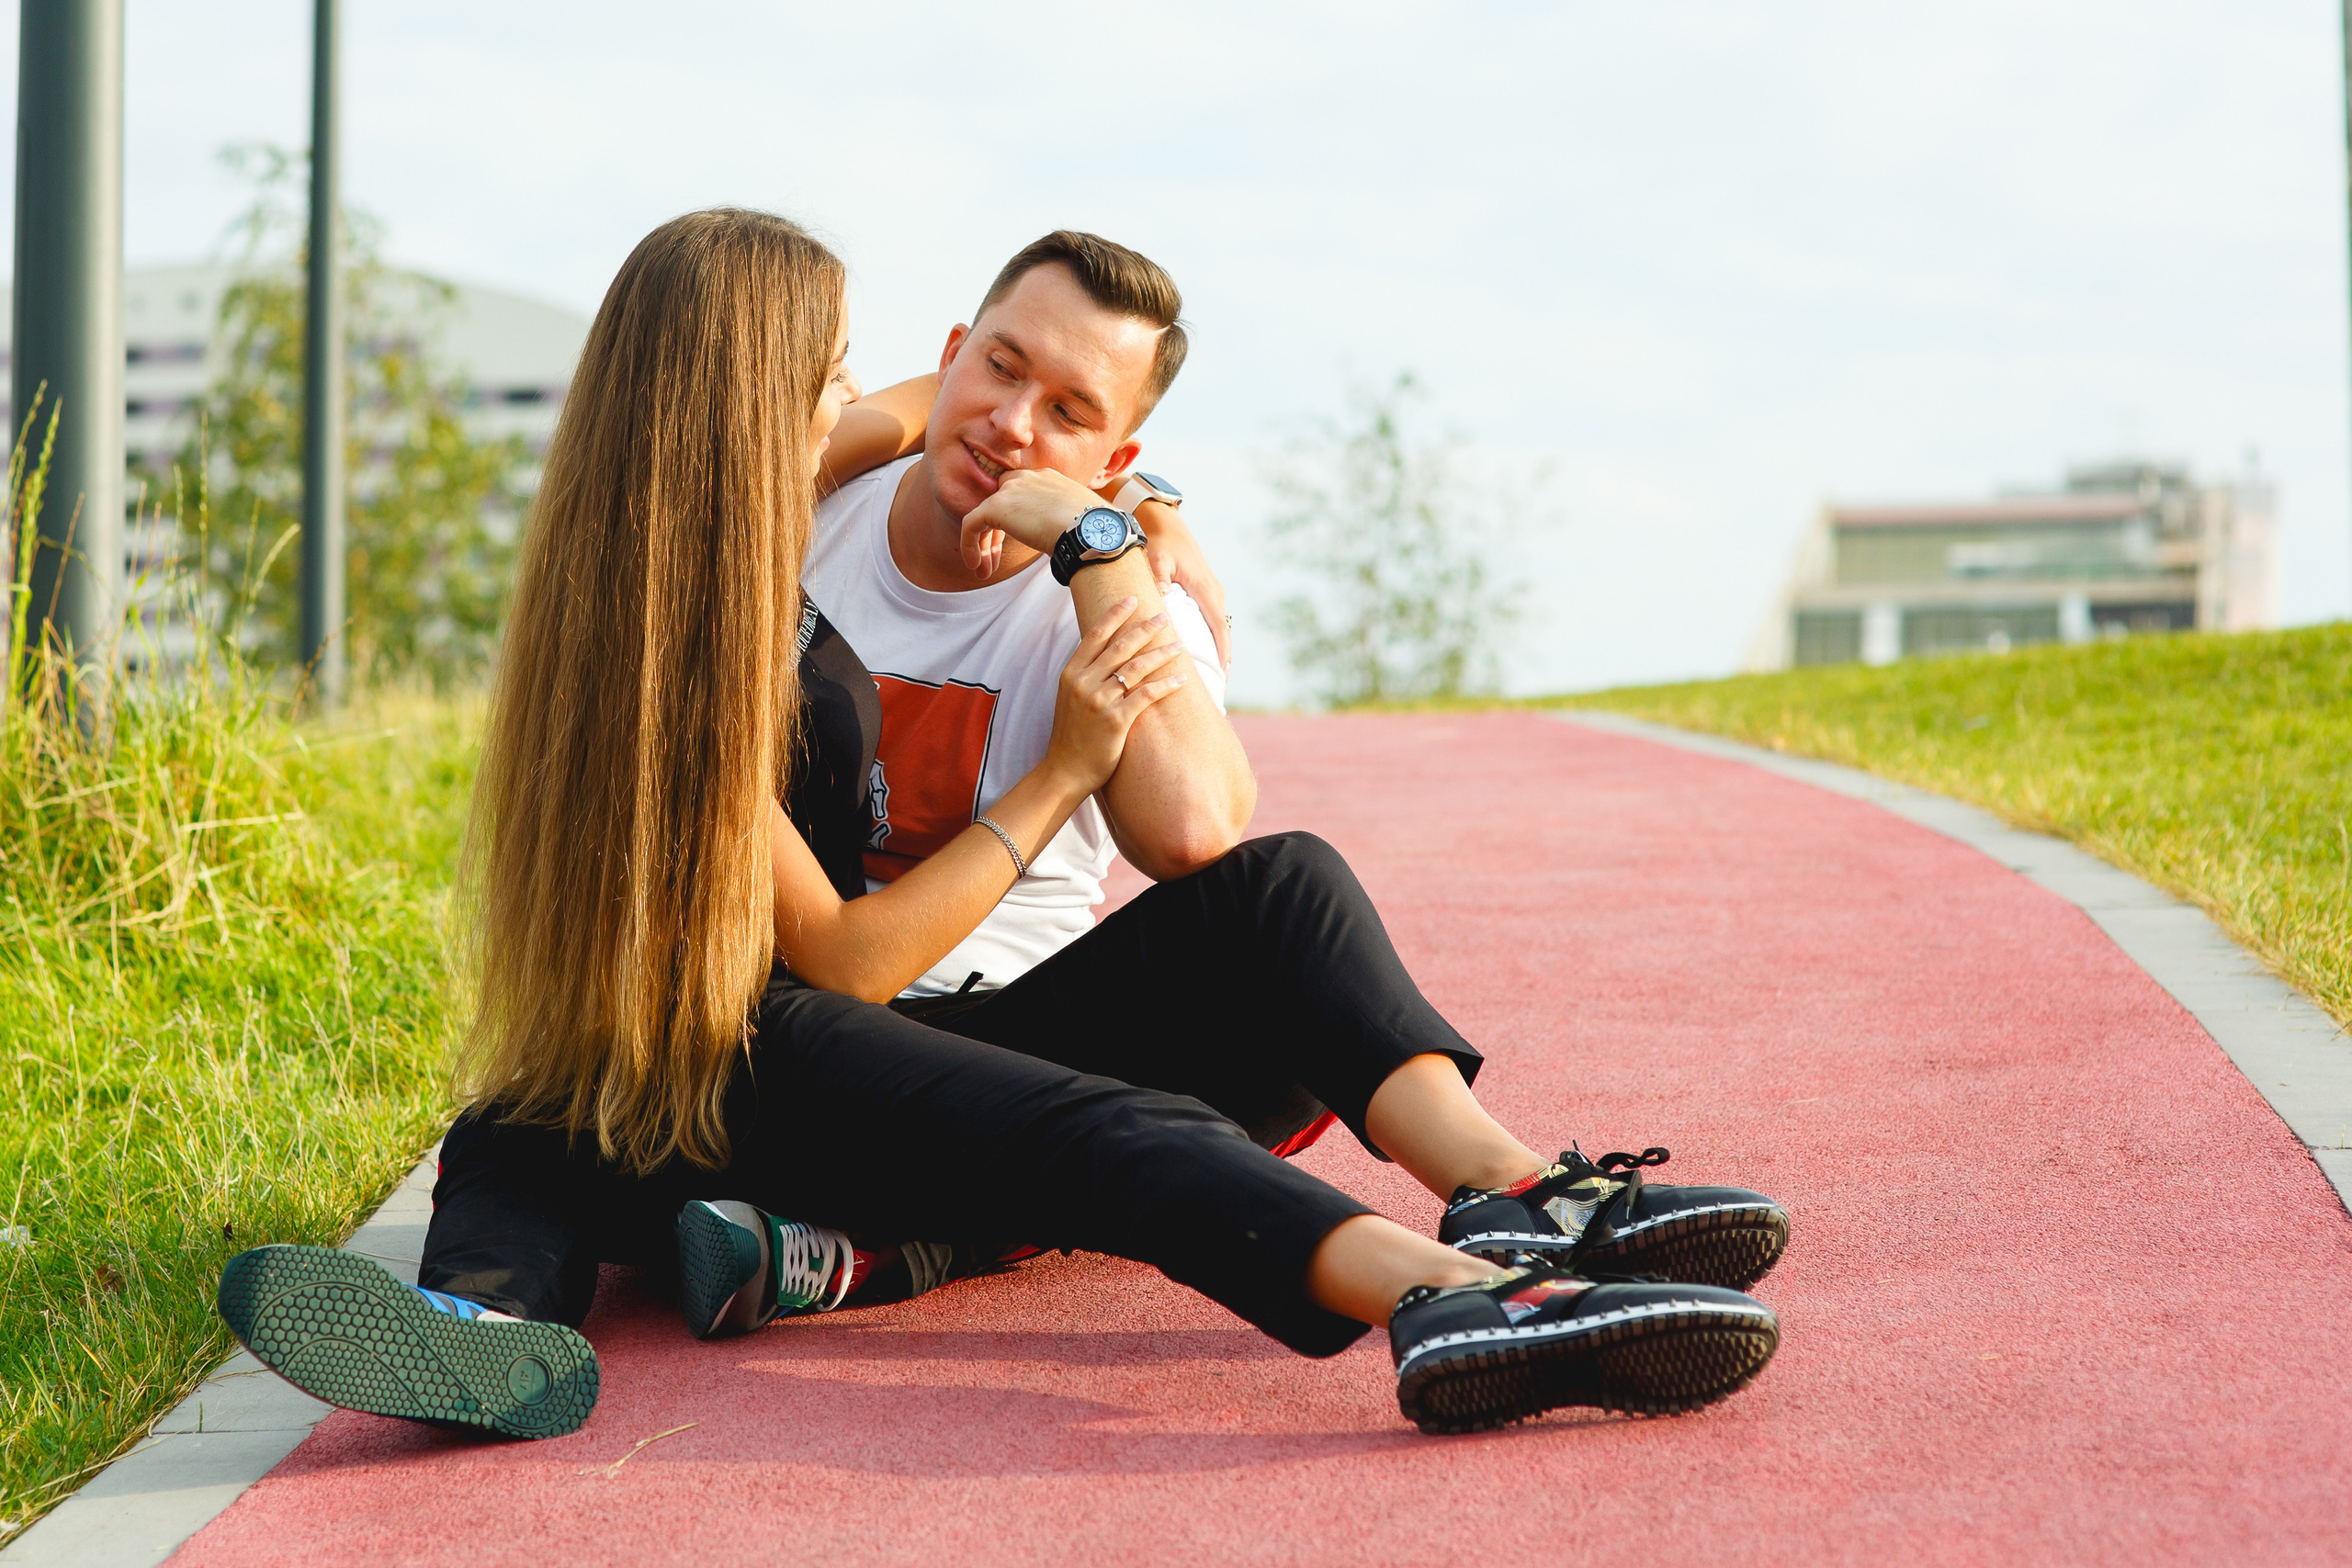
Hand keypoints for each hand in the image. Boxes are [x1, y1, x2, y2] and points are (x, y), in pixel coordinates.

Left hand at [960, 468, 1102, 577]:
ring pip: (984, 515)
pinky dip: (970, 546)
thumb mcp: (1080, 519)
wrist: (1090, 532)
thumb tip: (1071, 539)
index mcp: (1047, 478)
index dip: (1013, 520)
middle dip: (994, 534)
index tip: (1016, 543)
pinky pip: (971, 525)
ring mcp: (1011, 490)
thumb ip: (1065, 520)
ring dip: (983, 545)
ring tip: (984, 571)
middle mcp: (1027, 478)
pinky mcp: (996, 506)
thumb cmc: (1095, 532)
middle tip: (994, 561)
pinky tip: (976, 566)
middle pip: (999, 503)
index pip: (1019, 494)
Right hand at [1041, 597, 1189, 793]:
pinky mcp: (1116, 720)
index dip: (1115, 614)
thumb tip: (1106, 656)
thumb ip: (1085, 676)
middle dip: (1144, 628)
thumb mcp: (1069, 698)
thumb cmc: (1070, 736)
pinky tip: (1182, 679)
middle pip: (1120, 646)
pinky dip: (1166, 685)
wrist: (1065, 770)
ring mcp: (1099, 701)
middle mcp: (1084, 683)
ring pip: (1136, 668)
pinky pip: (1146, 695)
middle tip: (1163, 616)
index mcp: (1071, 674)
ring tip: (1179, 645)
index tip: (1131, 599)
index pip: (1095, 635)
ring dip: (1161, 654)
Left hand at [1134, 502, 1229, 670]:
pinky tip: (1205, 657)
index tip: (1222, 676)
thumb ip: (1158, 577)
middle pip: (1223, 633)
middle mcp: (1213, 593)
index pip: (1218, 627)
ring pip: (1219, 629)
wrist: (1167, 524)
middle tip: (1219, 690)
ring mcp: (1212, 593)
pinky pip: (1213, 621)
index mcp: (1204, 589)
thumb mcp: (1156, 558)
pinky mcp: (1206, 593)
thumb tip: (1162, 594)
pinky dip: (1213, 640)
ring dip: (1218, 652)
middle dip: (1222, 661)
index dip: (1222, 653)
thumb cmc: (1160, 542)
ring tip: (1213, 681)